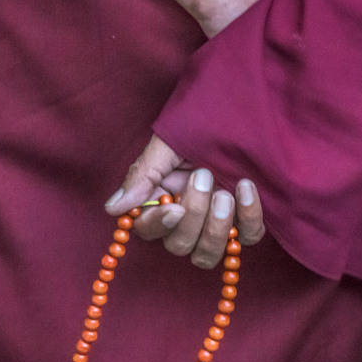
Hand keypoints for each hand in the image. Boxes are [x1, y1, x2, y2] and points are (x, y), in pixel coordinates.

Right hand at [104, 135, 264, 267]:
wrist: (240, 107)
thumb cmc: (201, 122)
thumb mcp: (168, 143)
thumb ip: (143, 175)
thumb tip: (113, 208)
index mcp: (161, 197)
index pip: (148, 230)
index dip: (159, 224)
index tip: (174, 207)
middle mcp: (187, 216)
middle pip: (179, 246)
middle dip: (193, 217)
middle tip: (204, 177)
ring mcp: (217, 221)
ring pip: (208, 254)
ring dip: (216, 227)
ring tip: (224, 192)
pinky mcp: (246, 220)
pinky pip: (247, 236)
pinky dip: (248, 217)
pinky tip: (245, 187)